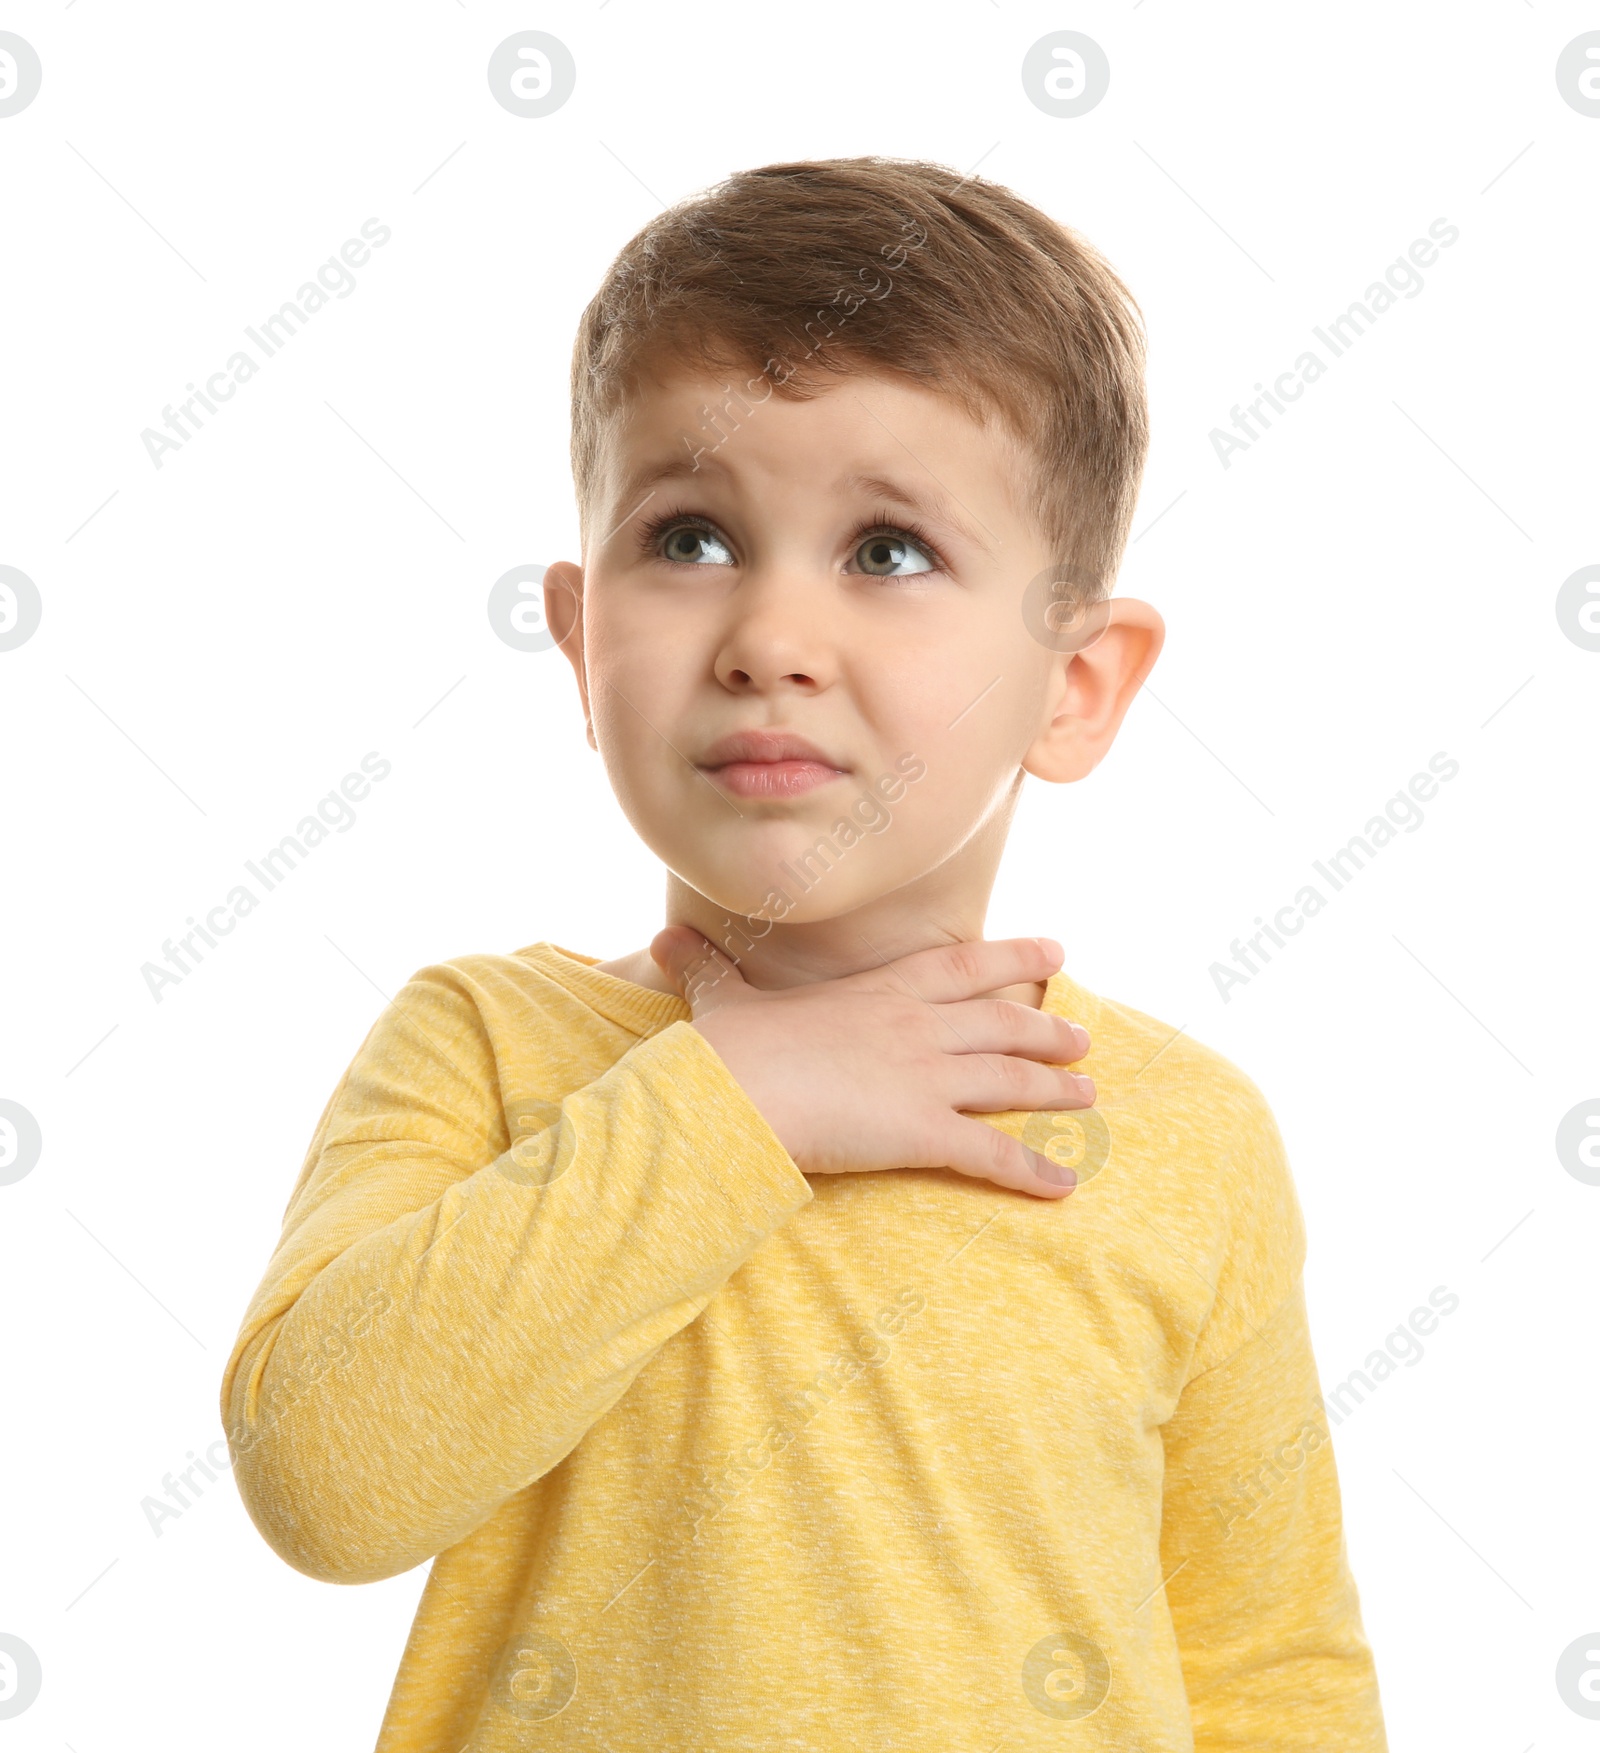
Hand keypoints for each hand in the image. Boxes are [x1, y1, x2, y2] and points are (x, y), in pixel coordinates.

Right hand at [650, 928, 1094, 1198]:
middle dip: (1047, 1031)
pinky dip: (1032, 1170)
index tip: (1055, 952)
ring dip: (1054, 1090)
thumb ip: (705, 968)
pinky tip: (1065, 1184)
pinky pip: (992, 1154)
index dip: (1013, 959)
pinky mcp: (923, 1131)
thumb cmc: (727, 1049)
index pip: (961, 967)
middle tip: (1083, 1037)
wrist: (731, 1092)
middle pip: (1001, 1025)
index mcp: (878, 991)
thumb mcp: (722, 999)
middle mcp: (915, 1027)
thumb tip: (662, 937)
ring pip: (1010, 1081)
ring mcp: (925, 1077)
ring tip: (1090, 1095)